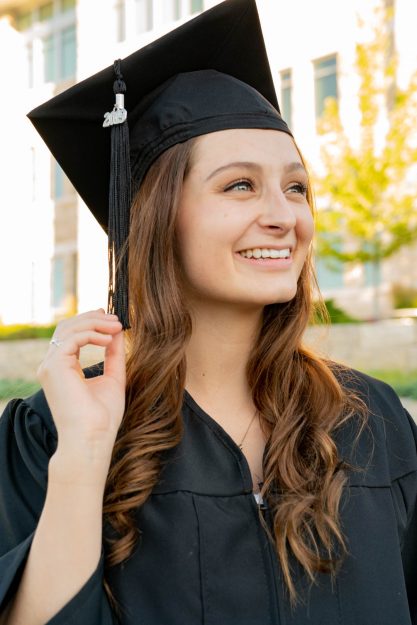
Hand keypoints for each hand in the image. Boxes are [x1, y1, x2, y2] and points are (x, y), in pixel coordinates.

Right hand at [38, 309, 125, 478]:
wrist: (92, 438)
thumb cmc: (102, 417)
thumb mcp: (113, 378)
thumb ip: (114, 354)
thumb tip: (118, 332)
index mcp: (63, 368)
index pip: (71, 335)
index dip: (91, 323)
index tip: (112, 319)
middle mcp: (52, 365)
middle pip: (67, 327)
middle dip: (93, 318)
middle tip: (116, 319)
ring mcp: (50, 366)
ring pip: (68, 329)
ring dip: (95, 323)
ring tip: (116, 326)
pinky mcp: (54, 367)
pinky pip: (72, 338)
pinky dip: (92, 334)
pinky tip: (108, 339)